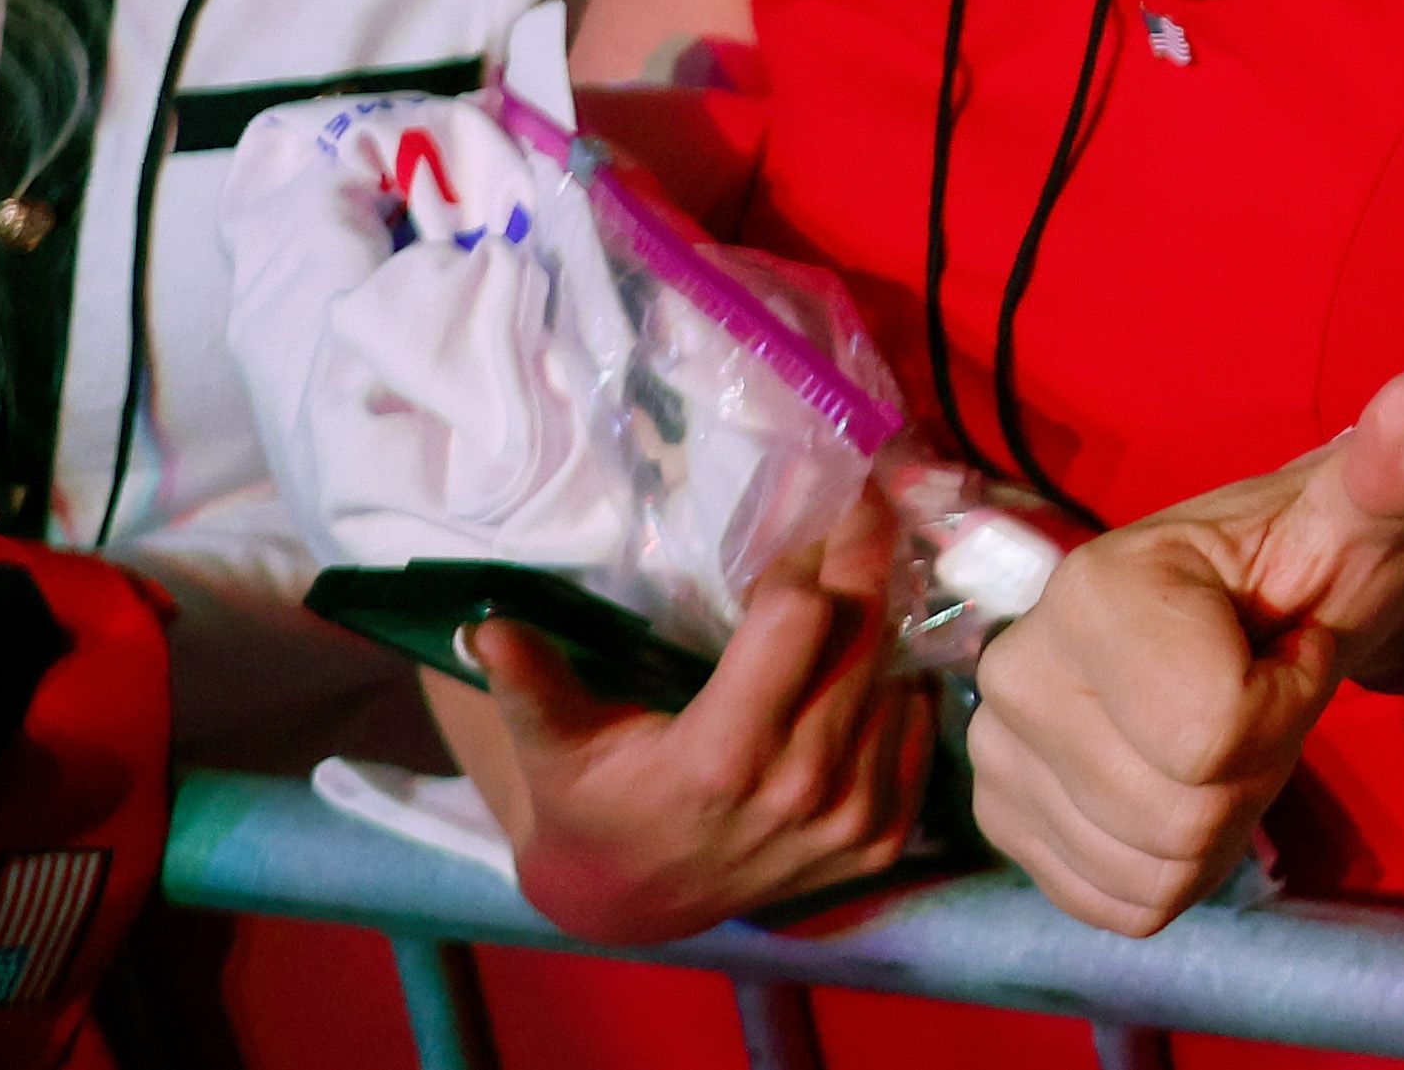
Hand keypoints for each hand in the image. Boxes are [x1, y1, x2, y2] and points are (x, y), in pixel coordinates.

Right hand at [454, 502, 927, 944]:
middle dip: (863, 559)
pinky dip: (902, 684)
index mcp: (721, 759)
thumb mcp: (556, 745)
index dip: (801, 560)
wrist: (635, 900)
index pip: (799, 619)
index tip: (802, 518)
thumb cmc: (596, 801)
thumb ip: (530, 684)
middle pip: (864, 635)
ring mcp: (850, 820)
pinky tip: (873, 652)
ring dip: (885, 620)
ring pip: (898, 676)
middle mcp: (798, 790)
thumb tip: (485, 624)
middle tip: (862, 503)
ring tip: (865, 569)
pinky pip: (918, 729)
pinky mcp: (882, 840)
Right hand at [970, 370, 1403, 935]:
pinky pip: (1123, 901)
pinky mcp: (1007, 817)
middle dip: (1260, 765)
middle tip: (1261, 693)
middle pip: (1184, 812)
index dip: (1287, 701)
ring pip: (1156, 866)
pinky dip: (1178, 866)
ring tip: (1223, 730)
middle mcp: (1017, 670)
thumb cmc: (1321, 558)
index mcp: (1094, 588)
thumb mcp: (1370, 518)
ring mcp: (998, 751)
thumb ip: (1395, 471)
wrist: (1273, 605)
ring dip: (1225, 819)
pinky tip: (1183, 781)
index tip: (1288, 643)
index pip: (1214, 734)